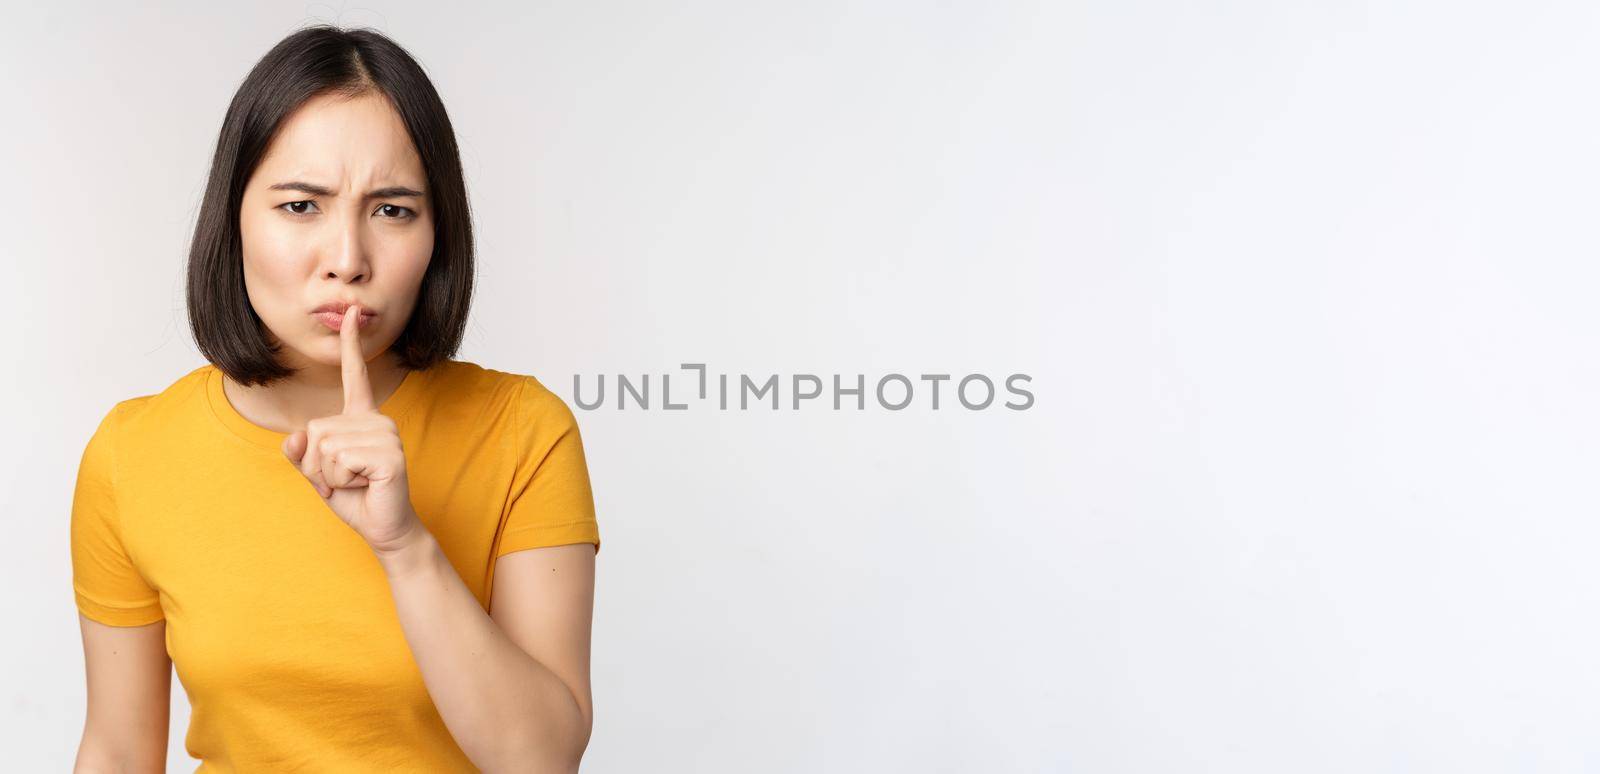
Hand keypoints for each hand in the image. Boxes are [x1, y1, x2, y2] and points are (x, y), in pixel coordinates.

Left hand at [281, 305, 421, 555]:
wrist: (385, 529)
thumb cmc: (356, 500)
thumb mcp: (319, 474)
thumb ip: (302, 454)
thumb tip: (294, 437)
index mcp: (362, 418)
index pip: (354, 375)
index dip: (351, 345)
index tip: (351, 313)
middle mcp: (376, 420)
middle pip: (316, 429)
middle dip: (317, 465)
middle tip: (344, 481)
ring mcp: (386, 436)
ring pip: (325, 447)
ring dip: (330, 476)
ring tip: (355, 483)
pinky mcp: (389, 456)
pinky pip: (340, 462)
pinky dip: (342, 482)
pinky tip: (365, 486)